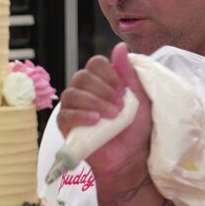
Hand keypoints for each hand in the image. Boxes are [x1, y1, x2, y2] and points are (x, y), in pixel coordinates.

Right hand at [57, 42, 152, 179]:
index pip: (95, 63)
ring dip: (94, 102)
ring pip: (73, 93)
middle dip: (103, 90)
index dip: (109, 73)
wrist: (130, 158)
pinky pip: (66, 113)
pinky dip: (81, 115)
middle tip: (119, 106)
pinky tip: (95, 121)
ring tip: (111, 116)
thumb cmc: (136, 130)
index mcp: (100, 82)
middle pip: (83, 76)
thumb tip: (119, 47)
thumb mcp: (138, 98)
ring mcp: (73, 108)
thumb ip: (128, 73)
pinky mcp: (66, 125)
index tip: (123, 90)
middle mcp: (84, 91)